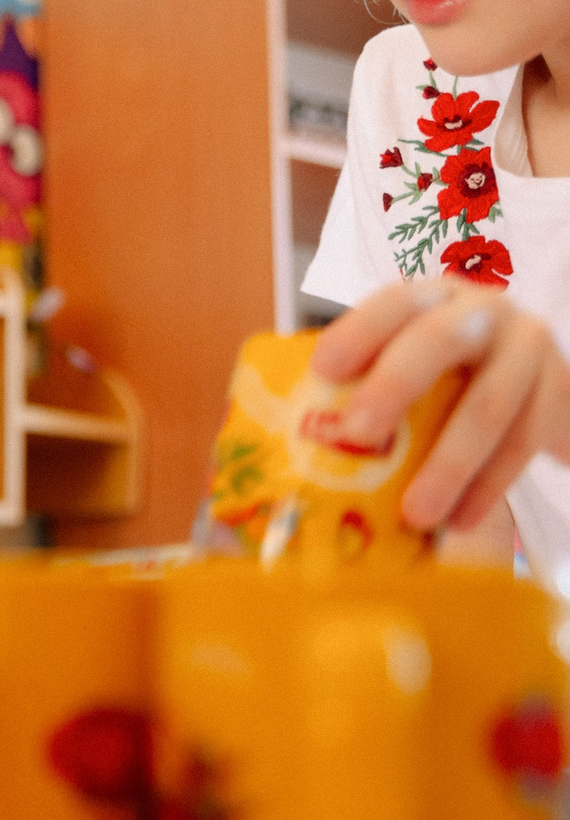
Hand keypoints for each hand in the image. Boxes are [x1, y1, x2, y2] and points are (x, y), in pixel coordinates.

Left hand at [314, 276, 569, 530]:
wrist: (536, 384)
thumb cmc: (445, 379)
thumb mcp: (407, 363)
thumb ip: (358, 387)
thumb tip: (278, 446)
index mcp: (429, 299)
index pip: (391, 303)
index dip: (357, 333)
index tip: (322, 372)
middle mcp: (480, 311)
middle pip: (439, 341)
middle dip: (395, 386)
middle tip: (357, 435)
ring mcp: (526, 348)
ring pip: (491, 403)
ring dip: (451, 464)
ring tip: (416, 515)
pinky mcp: (559, 390)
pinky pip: (526, 441)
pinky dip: (491, 485)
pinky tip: (462, 520)